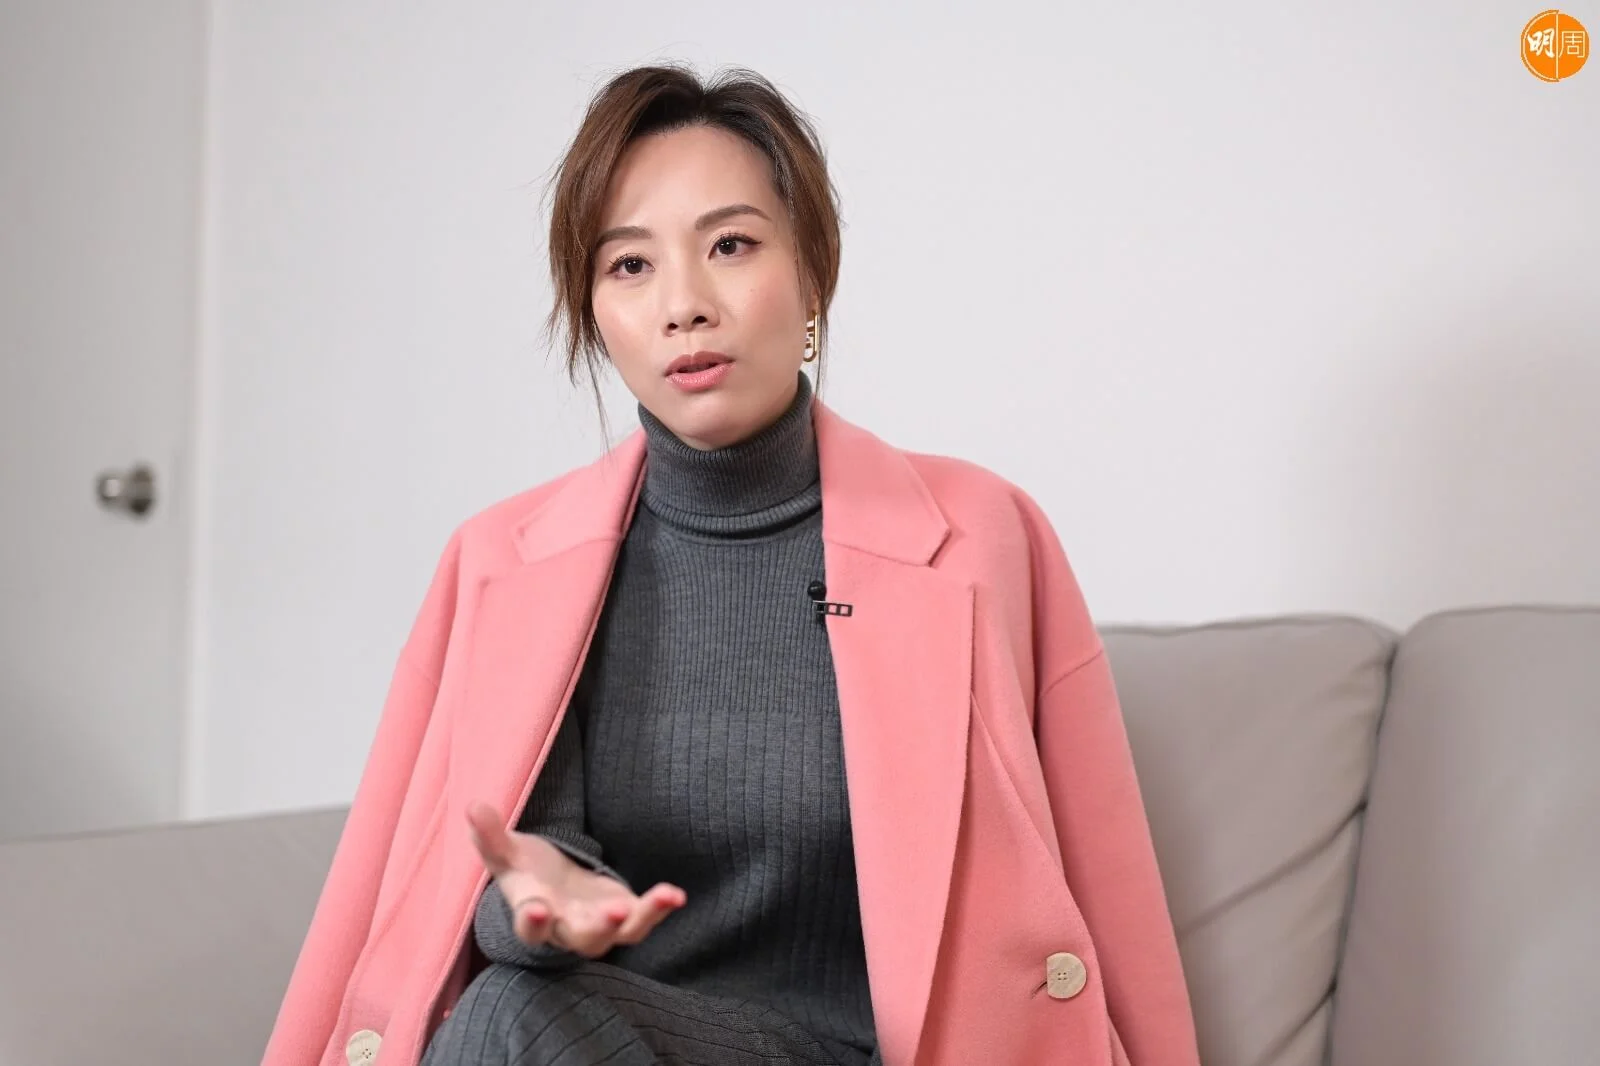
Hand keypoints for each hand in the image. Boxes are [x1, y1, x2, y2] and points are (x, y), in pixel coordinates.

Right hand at [466, 802, 685, 957]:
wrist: (553, 888)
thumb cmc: (526, 871)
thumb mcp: (506, 853)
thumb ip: (490, 835)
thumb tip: (472, 806)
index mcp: (533, 914)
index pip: (530, 927)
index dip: (533, 921)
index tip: (539, 910)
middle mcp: (568, 928)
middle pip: (583, 939)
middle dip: (599, 928)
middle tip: (614, 914)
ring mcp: (599, 925)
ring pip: (622, 934)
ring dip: (642, 918)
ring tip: (665, 896)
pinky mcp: (624, 914)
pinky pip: (643, 918)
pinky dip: (659, 907)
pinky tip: (676, 894)